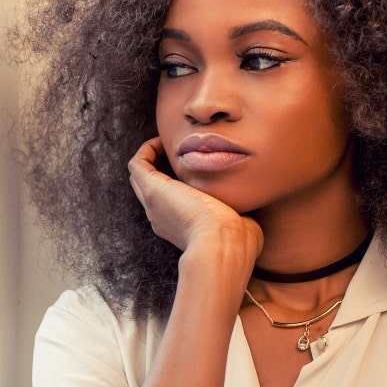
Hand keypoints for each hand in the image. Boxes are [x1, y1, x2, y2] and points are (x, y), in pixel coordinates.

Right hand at [127, 137, 262, 257]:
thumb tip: (249, 214)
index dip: (177, 181)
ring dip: (151, 156)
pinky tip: (164, 141)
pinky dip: (147, 149)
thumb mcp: (239, 226)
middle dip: (159, 167)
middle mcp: (161, 216)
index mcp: (179, 227)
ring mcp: (153, 203)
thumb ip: (240, 218)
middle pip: (148, 188)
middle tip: (179, 152)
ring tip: (169, 144)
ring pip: (140, 176)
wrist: (223, 245)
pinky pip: (137, 164)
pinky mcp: (152, 188)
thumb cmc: (237, 242)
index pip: (170, 201)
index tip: (195, 167)